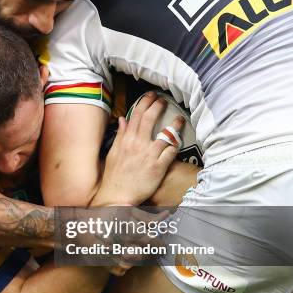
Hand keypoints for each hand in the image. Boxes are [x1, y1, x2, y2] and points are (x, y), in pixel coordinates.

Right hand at [92, 92, 183, 206]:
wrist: (117, 196)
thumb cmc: (114, 176)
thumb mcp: (113, 153)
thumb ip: (120, 135)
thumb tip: (123, 119)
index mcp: (126, 141)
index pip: (136, 115)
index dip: (144, 102)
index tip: (150, 96)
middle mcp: (137, 145)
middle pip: (150, 119)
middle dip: (158, 106)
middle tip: (164, 100)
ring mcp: (149, 156)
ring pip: (165, 134)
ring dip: (173, 125)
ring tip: (179, 119)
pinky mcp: (158, 168)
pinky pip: (171, 152)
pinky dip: (175, 145)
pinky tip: (178, 142)